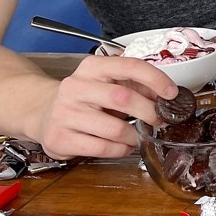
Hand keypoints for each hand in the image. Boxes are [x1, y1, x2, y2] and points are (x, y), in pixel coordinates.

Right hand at [32, 55, 176, 159]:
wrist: (43, 113)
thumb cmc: (84, 99)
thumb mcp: (107, 84)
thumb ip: (135, 85)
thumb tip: (166, 95)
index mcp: (92, 68)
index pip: (129, 66)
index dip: (155, 79)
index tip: (171, 93)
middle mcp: (76, 87)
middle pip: (123, 98)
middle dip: (149, 112)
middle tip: (159, 120)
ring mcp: (65, 113)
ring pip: (114, 128)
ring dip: (135, 136)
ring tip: (139, 136)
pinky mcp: (59, 137)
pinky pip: (101, 147)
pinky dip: (120, 150)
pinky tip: (123, 146)